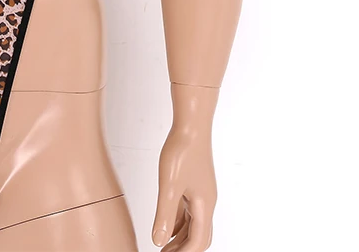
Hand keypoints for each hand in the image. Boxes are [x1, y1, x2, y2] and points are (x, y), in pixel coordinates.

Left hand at [151, 125, 216, 251]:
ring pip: (192, 223)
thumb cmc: (182, 151)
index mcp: (203, 205)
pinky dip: (178, 220)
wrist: (191, 126)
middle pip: (199, 235)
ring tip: (163, 243)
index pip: (199, 241)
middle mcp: (205, 201)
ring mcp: (200, 192)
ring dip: (179, 236)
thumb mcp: (169, 185)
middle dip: (183, 248)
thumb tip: (159, 240)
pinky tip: (166, 222)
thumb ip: (165, 214)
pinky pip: (187, 209)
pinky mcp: (193, 182)